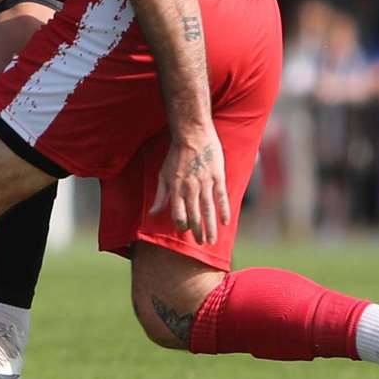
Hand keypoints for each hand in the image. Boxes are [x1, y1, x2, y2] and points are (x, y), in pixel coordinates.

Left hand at [151, 129, 230, 245]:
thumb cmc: (175, 155)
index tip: (185, 232)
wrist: (192, 134)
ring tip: (212, 240)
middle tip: (202, 244)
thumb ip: (160, 196)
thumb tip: (152, 213)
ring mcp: (205, 183)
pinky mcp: (217, 177)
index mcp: (176, 188)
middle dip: (198, 232)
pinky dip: (223, 211)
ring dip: (210, 228)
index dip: (182, 226)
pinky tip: (225, 223)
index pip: (178, 215)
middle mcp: (190, 189)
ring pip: (208, 211)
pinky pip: (221, 198)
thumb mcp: (163, 174)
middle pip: (194, 216)